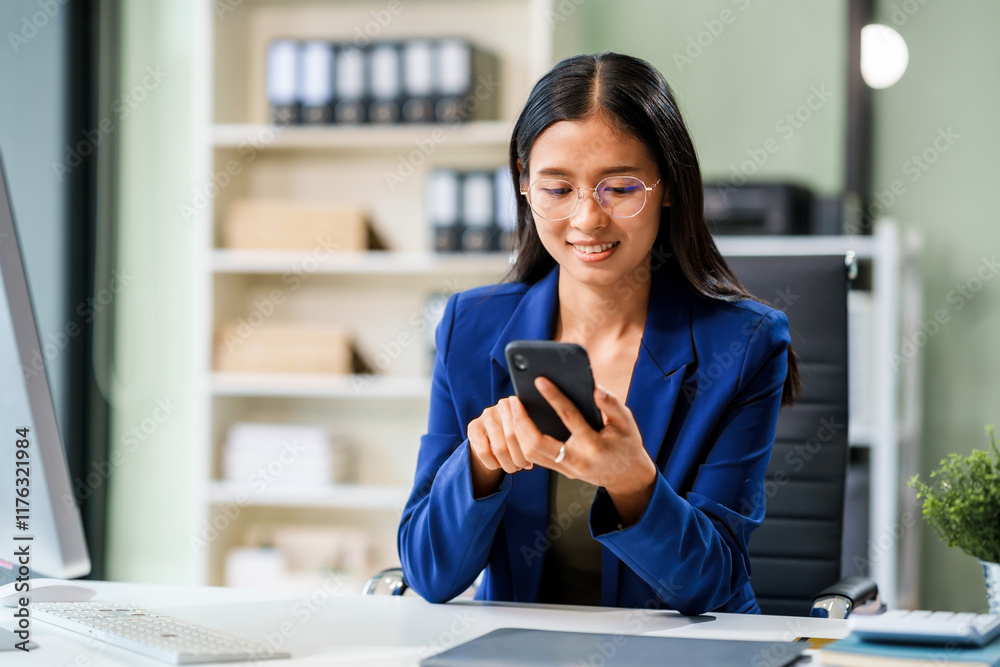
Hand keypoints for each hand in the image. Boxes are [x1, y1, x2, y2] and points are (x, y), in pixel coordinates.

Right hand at [467, 397, 531, 497]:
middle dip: (520, 459)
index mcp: (521, 403)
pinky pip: (484, 452)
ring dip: (507, 464)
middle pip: (513, 438)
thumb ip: (534, 437)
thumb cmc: (517, 435)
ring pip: (499, 448)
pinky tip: (497, 465)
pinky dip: (492, 464)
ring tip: (513, 468)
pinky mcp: (473, 426)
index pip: (526, 429)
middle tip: (524, 467)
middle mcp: (502, 405)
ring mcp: (486, 415)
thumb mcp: (528, 432)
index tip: (532, 462)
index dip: (529, 449)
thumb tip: (540, 453)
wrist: (492, 435)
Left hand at [510, 378, 657, 526]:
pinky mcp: (561, 471)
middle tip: (513, 400)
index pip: (569, 418)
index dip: (553, 397)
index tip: (539, 380)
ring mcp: (567, 469)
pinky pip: (535, 458)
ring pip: (531, 454)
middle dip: (521, 421)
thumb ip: (612, 404)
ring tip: (512, 410)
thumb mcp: (626, 423)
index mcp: (594, 446)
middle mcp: (577, 460)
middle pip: (537, 444)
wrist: (628, 477)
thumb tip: (595, 389)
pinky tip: (519, 424)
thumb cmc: (627, 445)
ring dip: (517, 432)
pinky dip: (523, 441)